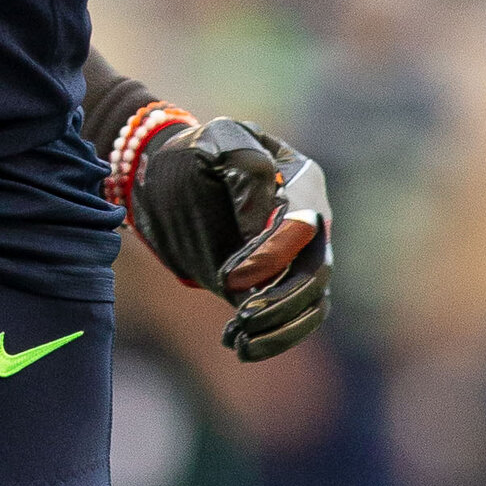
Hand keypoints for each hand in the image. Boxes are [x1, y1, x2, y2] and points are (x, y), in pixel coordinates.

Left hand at [129, 113, 331, 360]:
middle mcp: (308, 222)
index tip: (232, 276)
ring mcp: (293, 255)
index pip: (305, 228)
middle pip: (317, 271)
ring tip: (241, 342)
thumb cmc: (195, 152)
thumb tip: (265, 222)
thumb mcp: (216, 140)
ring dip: (283, 328)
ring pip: (312, 302)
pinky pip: (291, 318)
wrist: (168, 175)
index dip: (274, 256)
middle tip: (244, 317)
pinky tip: (239, 345)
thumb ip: (246, 166)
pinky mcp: (271, 283)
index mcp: (302, 181)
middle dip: (284, 300)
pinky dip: (274, 338)